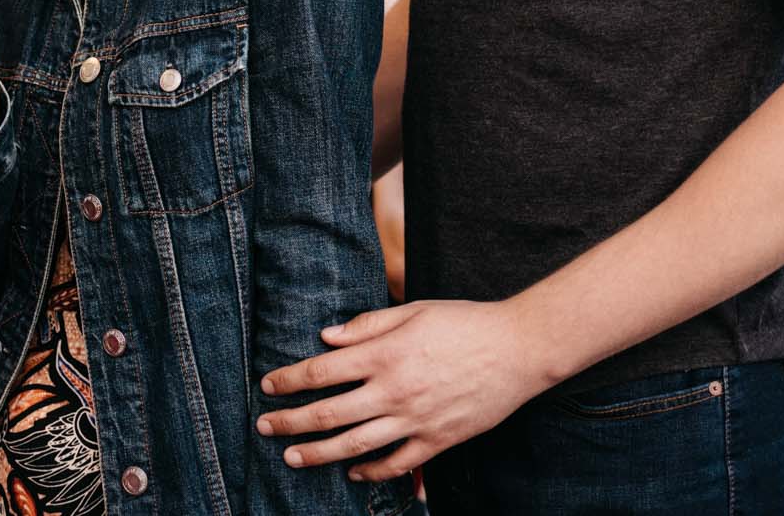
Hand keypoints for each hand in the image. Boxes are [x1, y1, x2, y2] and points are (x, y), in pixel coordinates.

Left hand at [257, 298, 544, 480]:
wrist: (519, 349)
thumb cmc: (465, 322)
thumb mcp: (413, 310)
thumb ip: (367, 325)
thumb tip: (325, 336)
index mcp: (385, 354)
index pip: (321, 371)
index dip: (289, 380)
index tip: (268, 386)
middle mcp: (394, 391)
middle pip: (329, 413)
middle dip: (291, 422)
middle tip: (264, 427)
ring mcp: (416, 420)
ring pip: (355, 445)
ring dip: (319, 453)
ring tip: (293, 457)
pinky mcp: (438, 441)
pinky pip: (397, 464)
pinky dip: (371, 472)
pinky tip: (352, 472)